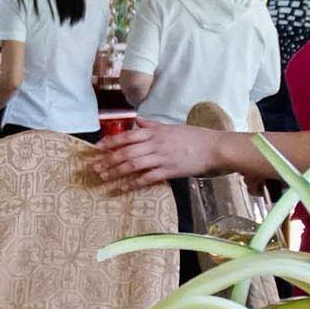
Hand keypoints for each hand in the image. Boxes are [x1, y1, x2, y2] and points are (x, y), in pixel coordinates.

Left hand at [90, 120, 225, 189]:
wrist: (214, 147)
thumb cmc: (193, 136)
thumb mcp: (170, 127)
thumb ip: (152, 125)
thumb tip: (137, 120)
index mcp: (155, 132)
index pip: (128, 135)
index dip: (111, 142)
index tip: (97, 148)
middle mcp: (156, 143)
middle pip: (127, 151)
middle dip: (109, 160)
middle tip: (95, 167)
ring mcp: (163, 157)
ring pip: (134, 164)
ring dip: (117, 171)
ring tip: (104, 177)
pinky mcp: (170, 170)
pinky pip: (148, 177)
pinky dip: (134, 183)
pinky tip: (123, 188)